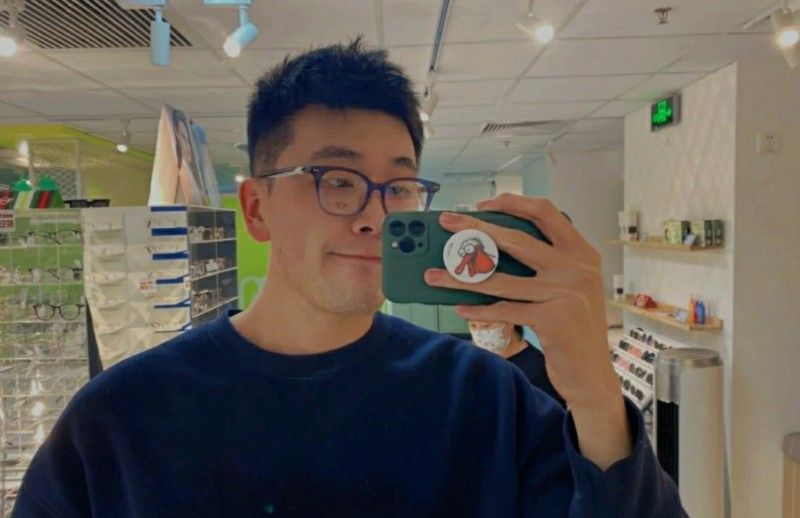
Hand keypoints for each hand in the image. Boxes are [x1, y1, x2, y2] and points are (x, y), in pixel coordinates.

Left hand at [424, 194, 630, 467]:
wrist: (592, 374)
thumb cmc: (573, 327)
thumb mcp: (570, 286)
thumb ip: (544, 264)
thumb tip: (489, 247)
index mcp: (581, 252)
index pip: (545, 211)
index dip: (512, 203)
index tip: (482, 206)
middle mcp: (576, 268)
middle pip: (516, 238)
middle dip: (475, 228)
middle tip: (447, 222)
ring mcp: (565, 292)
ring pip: (500, 279)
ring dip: (461, 277)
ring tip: (433, 275)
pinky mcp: (552, 318)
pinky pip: (504, 309)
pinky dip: (478, 310)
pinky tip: (460, 308)